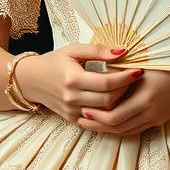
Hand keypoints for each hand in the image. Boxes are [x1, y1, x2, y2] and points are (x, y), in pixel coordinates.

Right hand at [16, 44, 140, 124]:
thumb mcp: (74, 50)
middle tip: (134, 79)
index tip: (138, 70)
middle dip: (125, 90)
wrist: (31, 80)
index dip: (125, 78)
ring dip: (120, 102)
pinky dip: (109, 112)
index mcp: (72, 79)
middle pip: (108, 100)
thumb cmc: (55, 61)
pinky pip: (96, 120)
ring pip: (105, 113)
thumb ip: (98, 50)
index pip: (106, 83)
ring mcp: (71, 111)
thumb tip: (123, 52)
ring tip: (128, 89)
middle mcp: (71, 98)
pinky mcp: (72, 119)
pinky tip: (117, 101)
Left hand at [78, 65, 169, 137]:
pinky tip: (110, 123)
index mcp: (145, 98)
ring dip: (107, 129)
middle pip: (117, 127)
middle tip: (81, 119)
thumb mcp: (144, 64)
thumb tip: (98, 78)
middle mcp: (151, 112)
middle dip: (97, 125)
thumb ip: (122, 73)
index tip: (82, 109)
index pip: (114, 116)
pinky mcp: (160, 120)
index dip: (96, 116)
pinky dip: (121, 128)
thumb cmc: (169, 62)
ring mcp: (156, 118)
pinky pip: (136, 129)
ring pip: (126, 131)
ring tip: (92, 123)